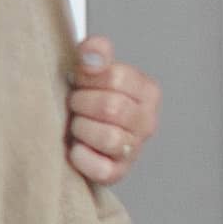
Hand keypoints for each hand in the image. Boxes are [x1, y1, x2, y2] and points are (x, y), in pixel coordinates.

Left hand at [67, 37, 157, 183]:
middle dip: (81, 104)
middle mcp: (147, 121)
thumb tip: (93, 51)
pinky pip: (99, 167)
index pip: (116, 77)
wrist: (77, 135)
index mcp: (147, 91)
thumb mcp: (91, 72)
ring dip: (81, 130)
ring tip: (77, 126)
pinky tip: (76, 148)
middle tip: (75, 105)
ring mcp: (135, 148)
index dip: (88, 78)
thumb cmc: (86, 101)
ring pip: (108, 137)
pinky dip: (81, 158)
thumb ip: (94, 54)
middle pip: (111, 107)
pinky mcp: (117, 172)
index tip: (80, 81)